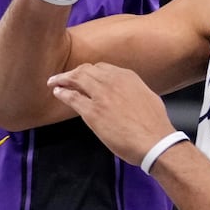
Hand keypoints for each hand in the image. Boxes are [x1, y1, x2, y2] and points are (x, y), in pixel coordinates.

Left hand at [47, 62, 174, 166]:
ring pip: (76, 79)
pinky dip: (62, 93)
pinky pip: (72, 98)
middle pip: (86, 70)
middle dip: (73, 73)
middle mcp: (112, 81)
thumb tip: (126, 92)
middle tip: (64, 77)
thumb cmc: (154, 124)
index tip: (83, 75)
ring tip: (54, 82)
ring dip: (62, 79)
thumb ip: (132, 90)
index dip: (89, 71)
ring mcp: (101, 95)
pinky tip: (57, 93)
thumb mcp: (146, 96)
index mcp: (126, 76)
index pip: (101, 67)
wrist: (155, 141)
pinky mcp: (92, 112)